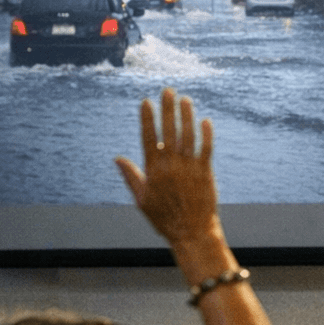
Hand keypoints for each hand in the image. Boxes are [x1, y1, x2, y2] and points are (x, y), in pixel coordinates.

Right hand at [115, 87, 218, 244]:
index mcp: (153, 171)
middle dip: (167, 109)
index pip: (148, 138)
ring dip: (186, 116)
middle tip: (167, 91)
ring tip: (185, 99)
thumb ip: (131, 177)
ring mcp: (189, 168)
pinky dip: (206, 134)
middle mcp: (171, 166)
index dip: (147, 119)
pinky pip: (206, 149)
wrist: (192, 233)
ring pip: (188, 136)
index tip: (146, 102)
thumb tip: (117, 158)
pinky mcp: (205, 173)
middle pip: (168, 131)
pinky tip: (205, 121)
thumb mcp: (142, 200)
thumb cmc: (165, 219)